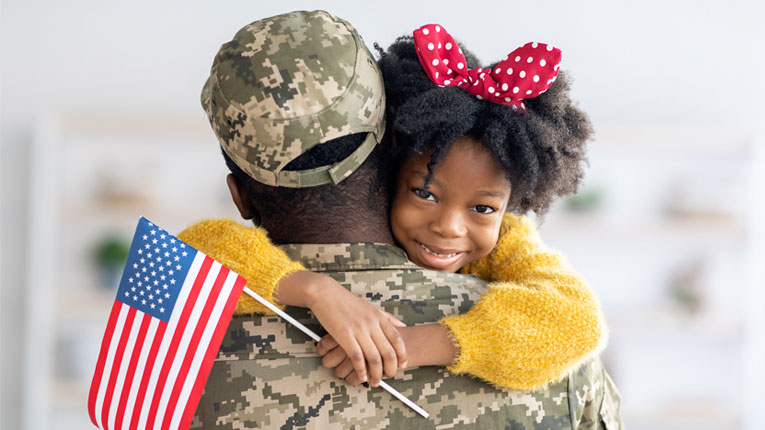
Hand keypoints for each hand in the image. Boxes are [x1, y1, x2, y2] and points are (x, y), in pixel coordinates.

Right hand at [277, 271, 407, 385]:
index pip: (397, 340)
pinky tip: (362, 376)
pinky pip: (357, 357)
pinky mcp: (344, 336)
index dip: (402, 355)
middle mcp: (372, 324)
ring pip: (374, 358)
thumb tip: (403, 326)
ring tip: (375, 382)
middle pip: (388, 352)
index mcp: (379, 317)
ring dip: (376, 374)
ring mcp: (359, 330)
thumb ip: (387, 318)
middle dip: (391, 369)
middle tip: (389, 377)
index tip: (402, 365)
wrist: (325, 293)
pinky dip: (361, 370)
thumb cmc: (346, 301)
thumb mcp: (371, 307)